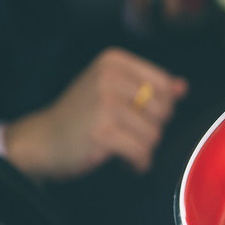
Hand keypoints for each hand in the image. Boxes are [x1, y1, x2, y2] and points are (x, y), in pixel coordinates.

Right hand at [3, 47, 187, 179]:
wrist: (41, 140)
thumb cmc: (81, 116)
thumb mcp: (113, 91)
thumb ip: (150, 87)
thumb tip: (183, 87)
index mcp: (114, 61)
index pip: (165, 85)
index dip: (159, 107)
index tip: (135, 115)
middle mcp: (109, 77)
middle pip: (164, 109)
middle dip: (152, 128)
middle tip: (126, 132)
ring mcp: (105, 104)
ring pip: (155, 133)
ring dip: (144, 148)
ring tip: (122, 146)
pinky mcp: (102, 132)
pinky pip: (142, 152)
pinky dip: (138, 163)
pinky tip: (125, 162)